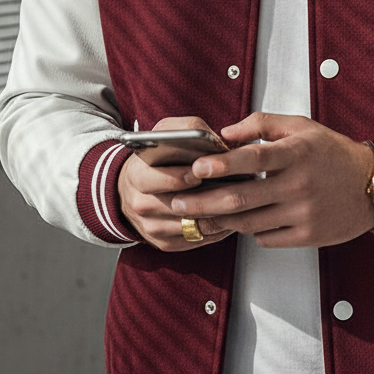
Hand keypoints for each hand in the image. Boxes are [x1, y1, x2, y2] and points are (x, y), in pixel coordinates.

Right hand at [117, 116, 233, 251]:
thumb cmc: (156, 158)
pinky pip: (199, 239)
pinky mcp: (165, 244)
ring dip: (221, 213)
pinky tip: (232, 213)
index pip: (154, 180)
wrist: (132, 188)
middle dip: (210, 197)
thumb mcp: (164, 133)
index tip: (200, 173)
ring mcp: (153, 228)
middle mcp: (141, 205)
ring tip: (241, 199)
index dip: (179, 177)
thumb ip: (188, 129)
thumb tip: (216, 139)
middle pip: (179, 207)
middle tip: (234, 187)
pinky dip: (219, 228)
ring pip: (194, 226)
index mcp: (137, 175)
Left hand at [169, 112, 373, 248]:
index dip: (222, 164)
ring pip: (248, 222)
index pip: (253, 158)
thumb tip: (224, 135)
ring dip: (219, 221)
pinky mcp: (308, 236)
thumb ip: (261, 124)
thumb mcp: (301, 126)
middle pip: (241, 197)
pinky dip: (250, 231)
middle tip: (178, 203)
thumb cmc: (332, 152)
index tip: (196, 168)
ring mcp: (303, 213)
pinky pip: (266, 238)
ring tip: (198, 216)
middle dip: (203, 202)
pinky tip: (242, 222)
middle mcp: (299, 184)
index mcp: (297, 153)